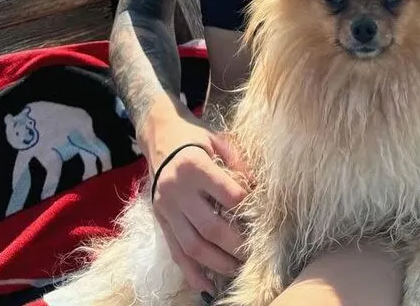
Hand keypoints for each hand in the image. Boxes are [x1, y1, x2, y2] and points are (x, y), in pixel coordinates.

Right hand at [150, 124, 250, 295]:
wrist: (158, 134)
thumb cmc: (193, 135)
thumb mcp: (218, 139)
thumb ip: (237, 163)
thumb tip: (257, 190)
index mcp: (194, 165)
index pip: (228, 195)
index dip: (247, 209)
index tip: (261, 217)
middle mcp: (177, 190)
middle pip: (210, 227)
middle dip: (235, 245)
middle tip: (253, 254)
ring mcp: (166, 208)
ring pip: (192, 245)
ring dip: (216, 263)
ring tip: (236, 269)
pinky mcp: (160, 220)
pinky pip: (175, 251)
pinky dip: (190, 271)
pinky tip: (206, 285)